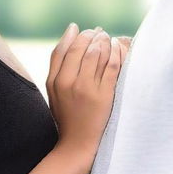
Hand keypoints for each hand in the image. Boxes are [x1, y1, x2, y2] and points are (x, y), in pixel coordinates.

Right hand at [46, 24, 122, 167]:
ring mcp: (86, 89)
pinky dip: (116, 52)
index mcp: (54, 81)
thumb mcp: (54, 90)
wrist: (77, 144)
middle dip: (91, 35)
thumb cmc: (67, 115)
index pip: (63, 49)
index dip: (73, 35)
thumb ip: (58, 65)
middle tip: (99, 32)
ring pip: (97, 53)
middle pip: (80, 48)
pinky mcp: (103, 95)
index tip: (81, 28)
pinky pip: (112, 66)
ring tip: (108, 38)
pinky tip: (118, 47)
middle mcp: (68, 82)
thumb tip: (71, 34)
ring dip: (104, 41)